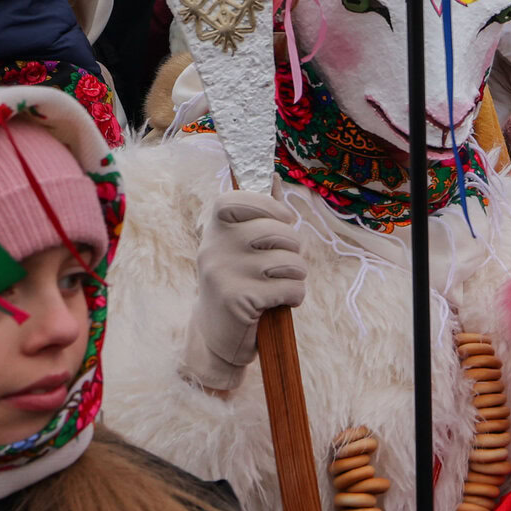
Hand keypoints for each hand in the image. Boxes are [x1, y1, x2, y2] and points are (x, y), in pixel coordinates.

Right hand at [181, 193, 307, 391]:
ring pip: (290, 261)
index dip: (269, 206)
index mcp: (214, 231)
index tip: (284, 219)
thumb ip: (257, 214)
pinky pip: (291, 288)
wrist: (217, 336)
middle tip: (284, 264)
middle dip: (294, 248)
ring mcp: (225, 273)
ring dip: (296, 276)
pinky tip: (280, 303)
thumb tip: (274, 175)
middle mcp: (214, 248)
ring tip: (281, 284)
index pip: (237, 199)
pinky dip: (294, 297)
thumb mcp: (238, 247)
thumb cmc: (237, 282)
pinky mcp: (239, 299)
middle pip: (278, 231)